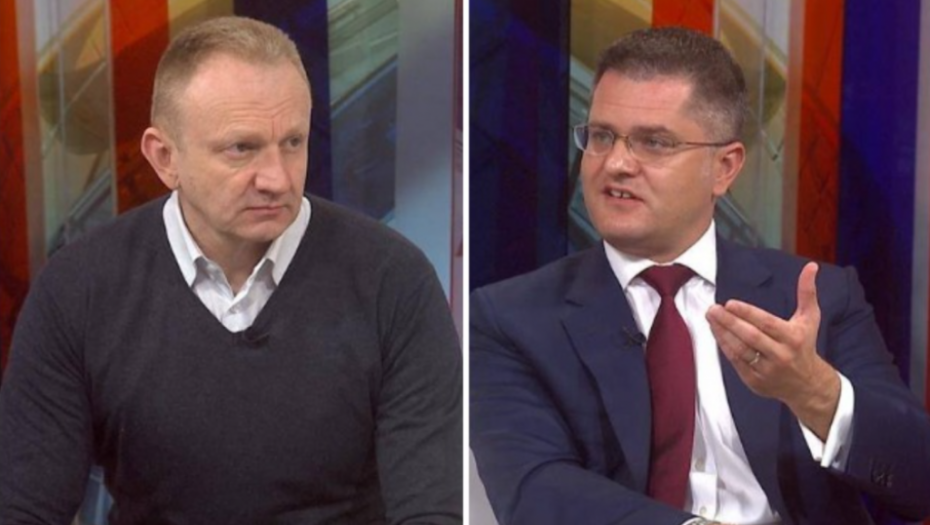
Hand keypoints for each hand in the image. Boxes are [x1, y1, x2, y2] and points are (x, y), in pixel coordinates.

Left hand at [705, 262, 839, 438]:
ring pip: (740, 350)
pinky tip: (717, 333)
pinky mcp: (754, 381)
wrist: (807, 384)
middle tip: (713, 309)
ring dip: (722, 333)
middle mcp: (780, 355)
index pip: (767, 324)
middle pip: (750, 336)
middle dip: (729, 322)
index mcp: (793, 338)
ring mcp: (767, 370)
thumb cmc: (804, 345)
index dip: (747, 313)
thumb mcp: (810, 318)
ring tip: (711, 318)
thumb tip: (811, 266)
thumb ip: (807, 292)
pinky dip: (724, 346)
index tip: (730, 303)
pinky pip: (735, 362)